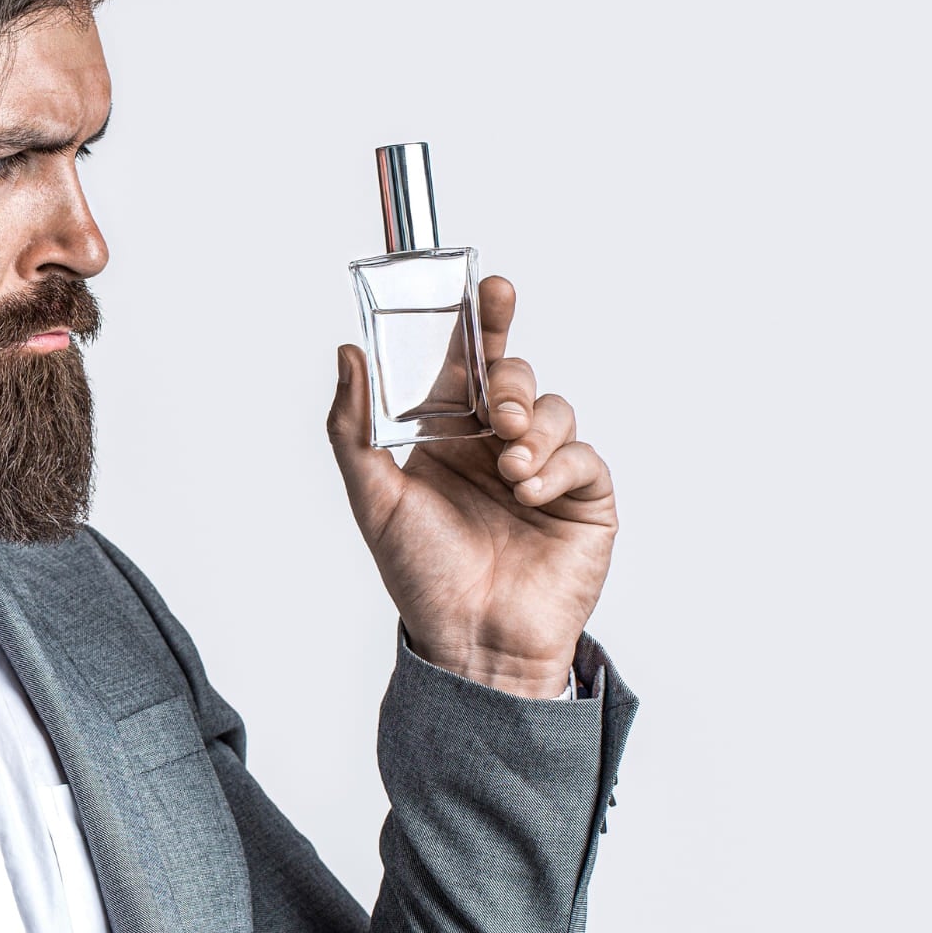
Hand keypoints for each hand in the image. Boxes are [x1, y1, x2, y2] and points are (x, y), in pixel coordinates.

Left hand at [328, 275, 615, 698]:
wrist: (471, 644)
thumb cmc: (422, 577)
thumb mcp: (374, 498)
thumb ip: (355, 426)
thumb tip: (347, 353)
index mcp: (449, 437)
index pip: (467, 365)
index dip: (481, 322)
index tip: (490, 288)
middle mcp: (498, 446)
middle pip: (517, 375)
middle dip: (512, 374)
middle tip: (499, 403)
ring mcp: (545, 470)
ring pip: (554, 409)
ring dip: (533, 427)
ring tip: (509, 463)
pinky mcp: (584, 499)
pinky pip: (583, 457)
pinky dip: (556, 466)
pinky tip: (529, 490)